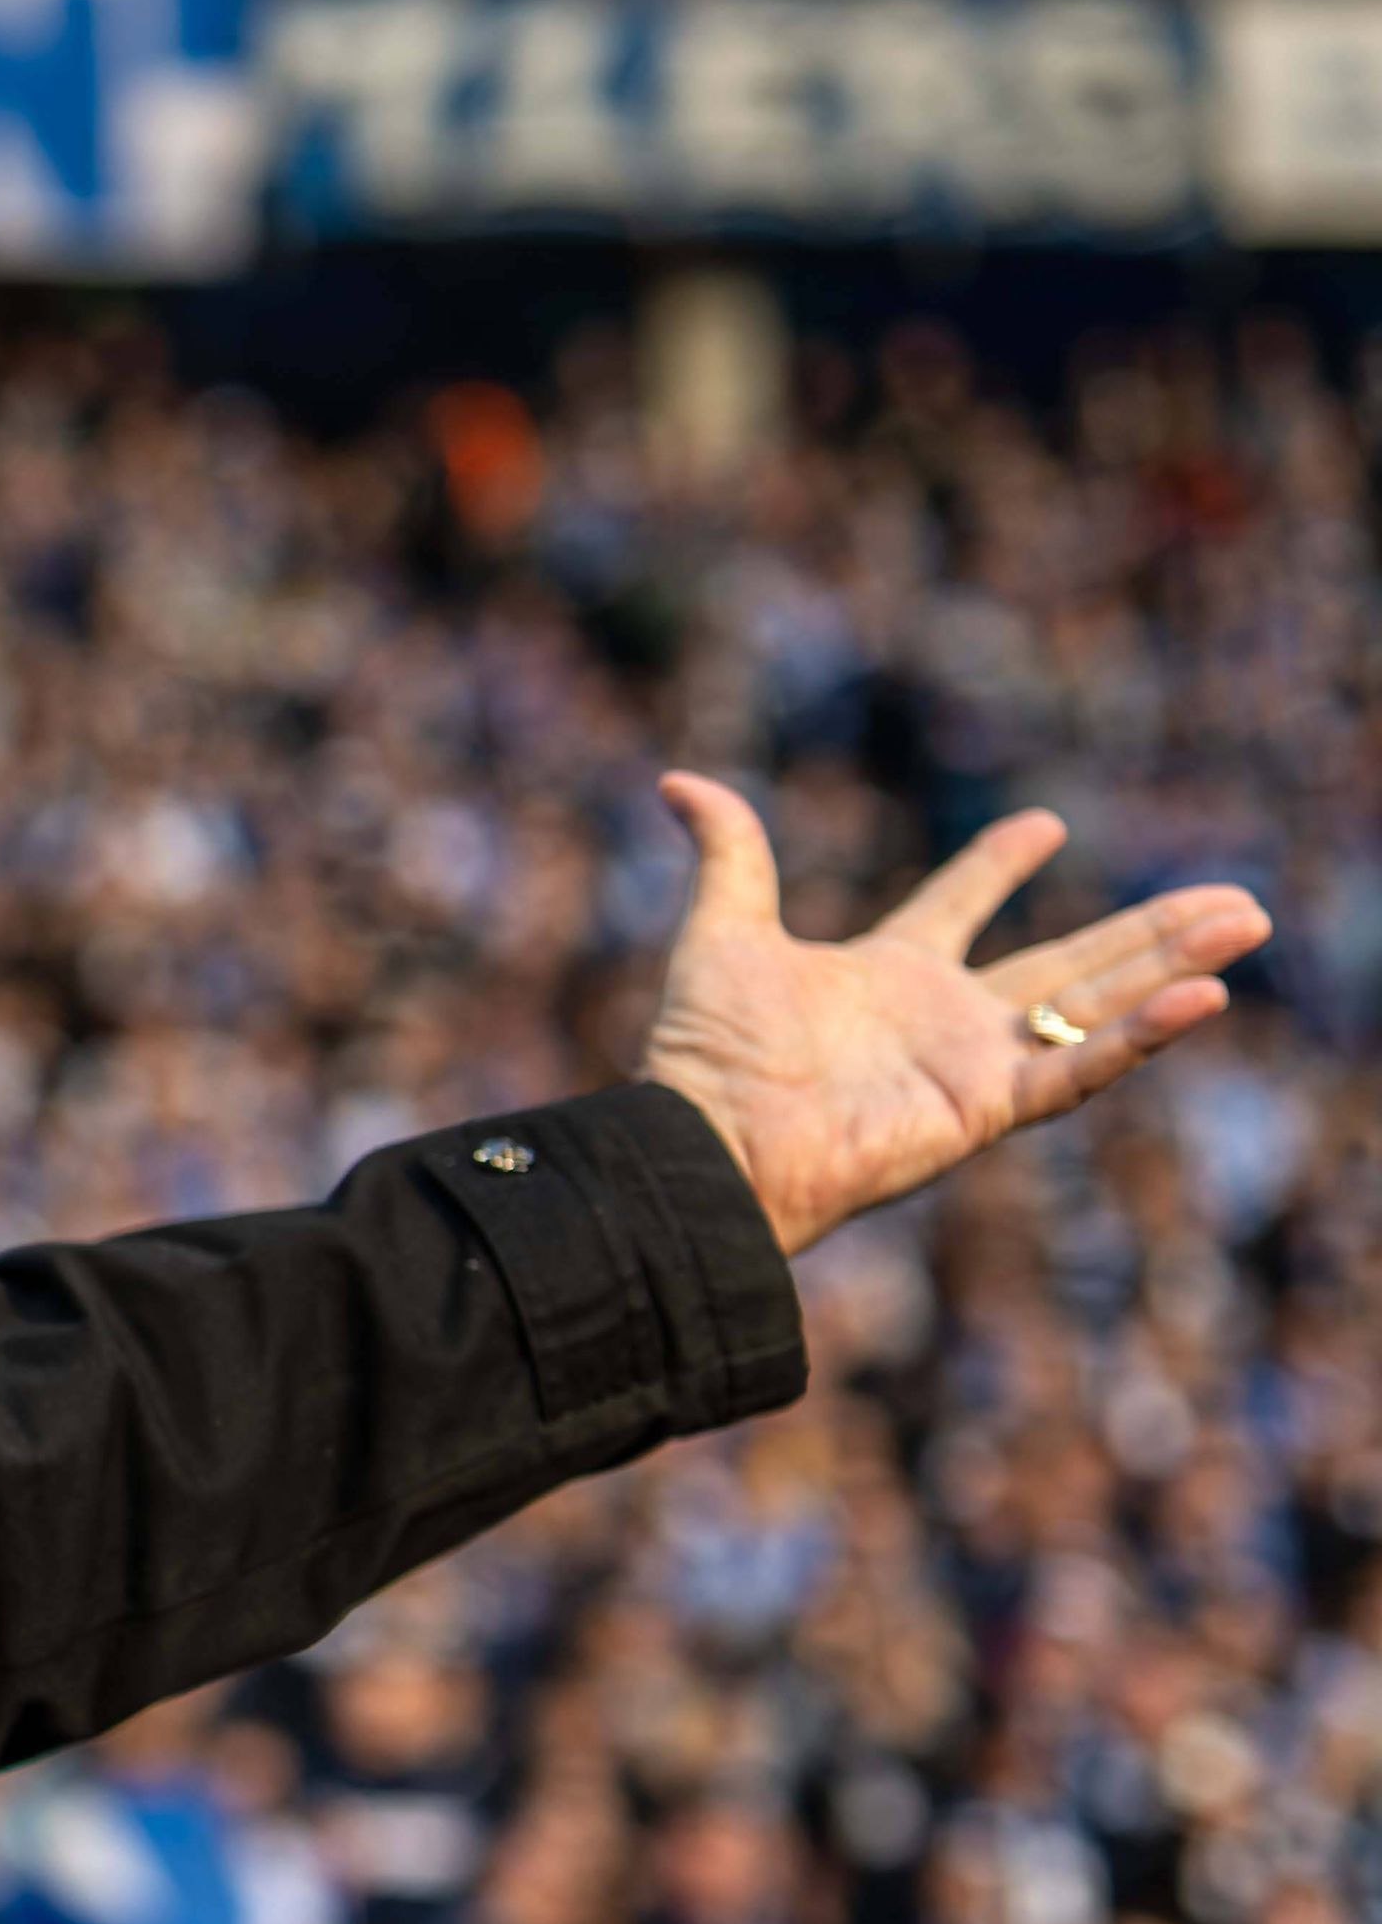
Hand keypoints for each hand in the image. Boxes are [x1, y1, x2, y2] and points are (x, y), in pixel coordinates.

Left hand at [634, 774, 1268, 1259]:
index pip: (958, 905)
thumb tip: (678, 780)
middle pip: (1067, 960)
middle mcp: (941, 1020)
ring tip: (1245, 922)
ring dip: (1172, 966)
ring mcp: (970, 1066)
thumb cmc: (705, 1054)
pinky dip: (1141, 1036)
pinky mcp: (984, 1109)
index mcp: (886, 973)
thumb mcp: (721, 931)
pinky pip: (1078, 1070)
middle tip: (1229, 894)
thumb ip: (728, 855)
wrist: (706, 1144)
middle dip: (1147, 929)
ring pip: (1096, 1006)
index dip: (997, 864)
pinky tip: (1203, 996)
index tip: (1046, 823)